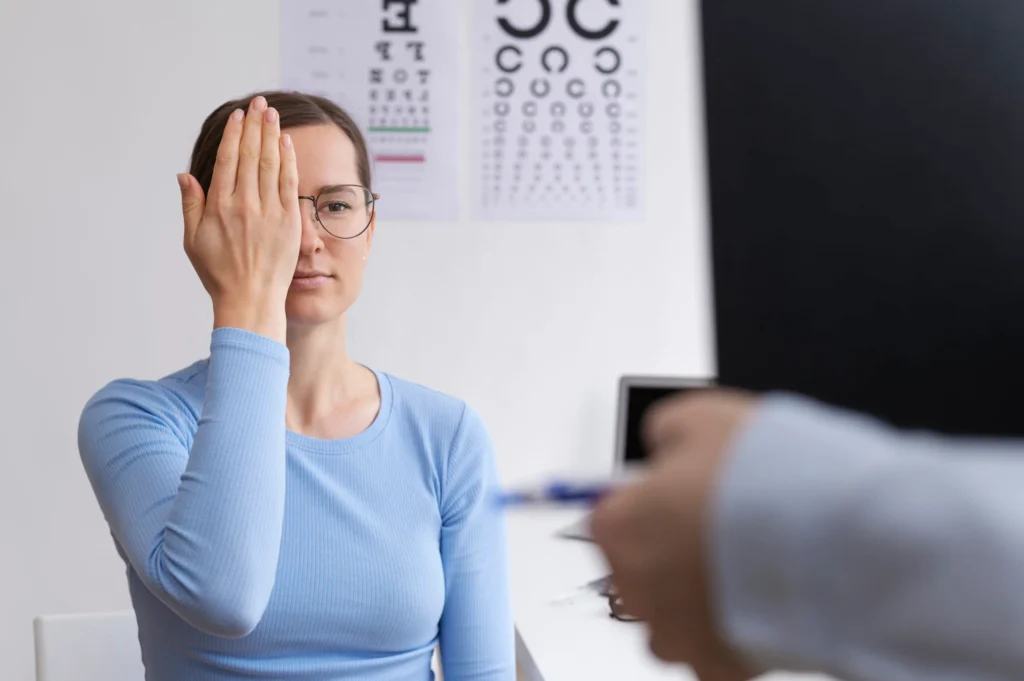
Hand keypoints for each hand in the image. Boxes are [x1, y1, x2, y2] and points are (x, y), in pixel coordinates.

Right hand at [177, 96, 301, 342]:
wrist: (250, 300)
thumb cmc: (219, 273)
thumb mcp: (193, 240)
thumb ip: (191, 205)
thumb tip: (185, 175)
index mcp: (219, 206)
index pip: (229, 160)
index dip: (234, 135)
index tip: (238, 116)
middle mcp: (245, 205)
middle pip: (251, 155)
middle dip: (255, 126)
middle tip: (259, 104)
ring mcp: (269, 212)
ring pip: (271, 164)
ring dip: (272, 136)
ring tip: (273, 114)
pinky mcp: (289, 222)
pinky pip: (289, 184)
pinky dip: (288, 161)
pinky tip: (287, 143)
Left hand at [590, 390, 759, 680]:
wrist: (836, 539)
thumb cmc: (767, 479)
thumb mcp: (701, 417)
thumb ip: (666, 434)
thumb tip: (664, 442)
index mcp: (619, 525)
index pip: (610, 516)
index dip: (648, 503)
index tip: (675, 497)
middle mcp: (635, 586)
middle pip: (638, 569)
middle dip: (671, 550)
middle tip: (720, 525)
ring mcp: (675, 633)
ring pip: (672, 616)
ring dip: (700, 592)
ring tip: (751, 561)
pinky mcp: (718, 666)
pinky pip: (716, 646)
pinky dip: (736, 625)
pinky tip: (767, 594)